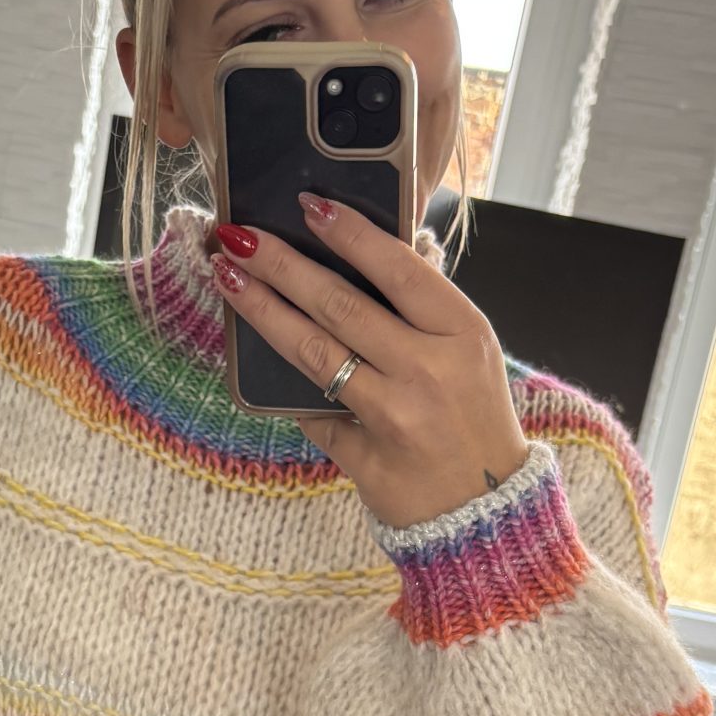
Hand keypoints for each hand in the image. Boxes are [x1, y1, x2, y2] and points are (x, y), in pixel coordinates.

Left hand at [205, 198, 530, 526]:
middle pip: (340, 305)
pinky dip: (283, 387)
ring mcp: (395, 416)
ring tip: (229, 279)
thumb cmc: (475, 423)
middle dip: (282, 265)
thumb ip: (425, 308)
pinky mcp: (364, 456)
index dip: (349, 233)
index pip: (398, 269)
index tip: (308, 205)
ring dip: (263, 311)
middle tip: (238, 237)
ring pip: (314, 353)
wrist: (486, 511)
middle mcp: (429, 370)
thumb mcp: (471, 354)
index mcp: (463, 333)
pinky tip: (251, 358)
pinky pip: (311, 411)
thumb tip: (375, 252)